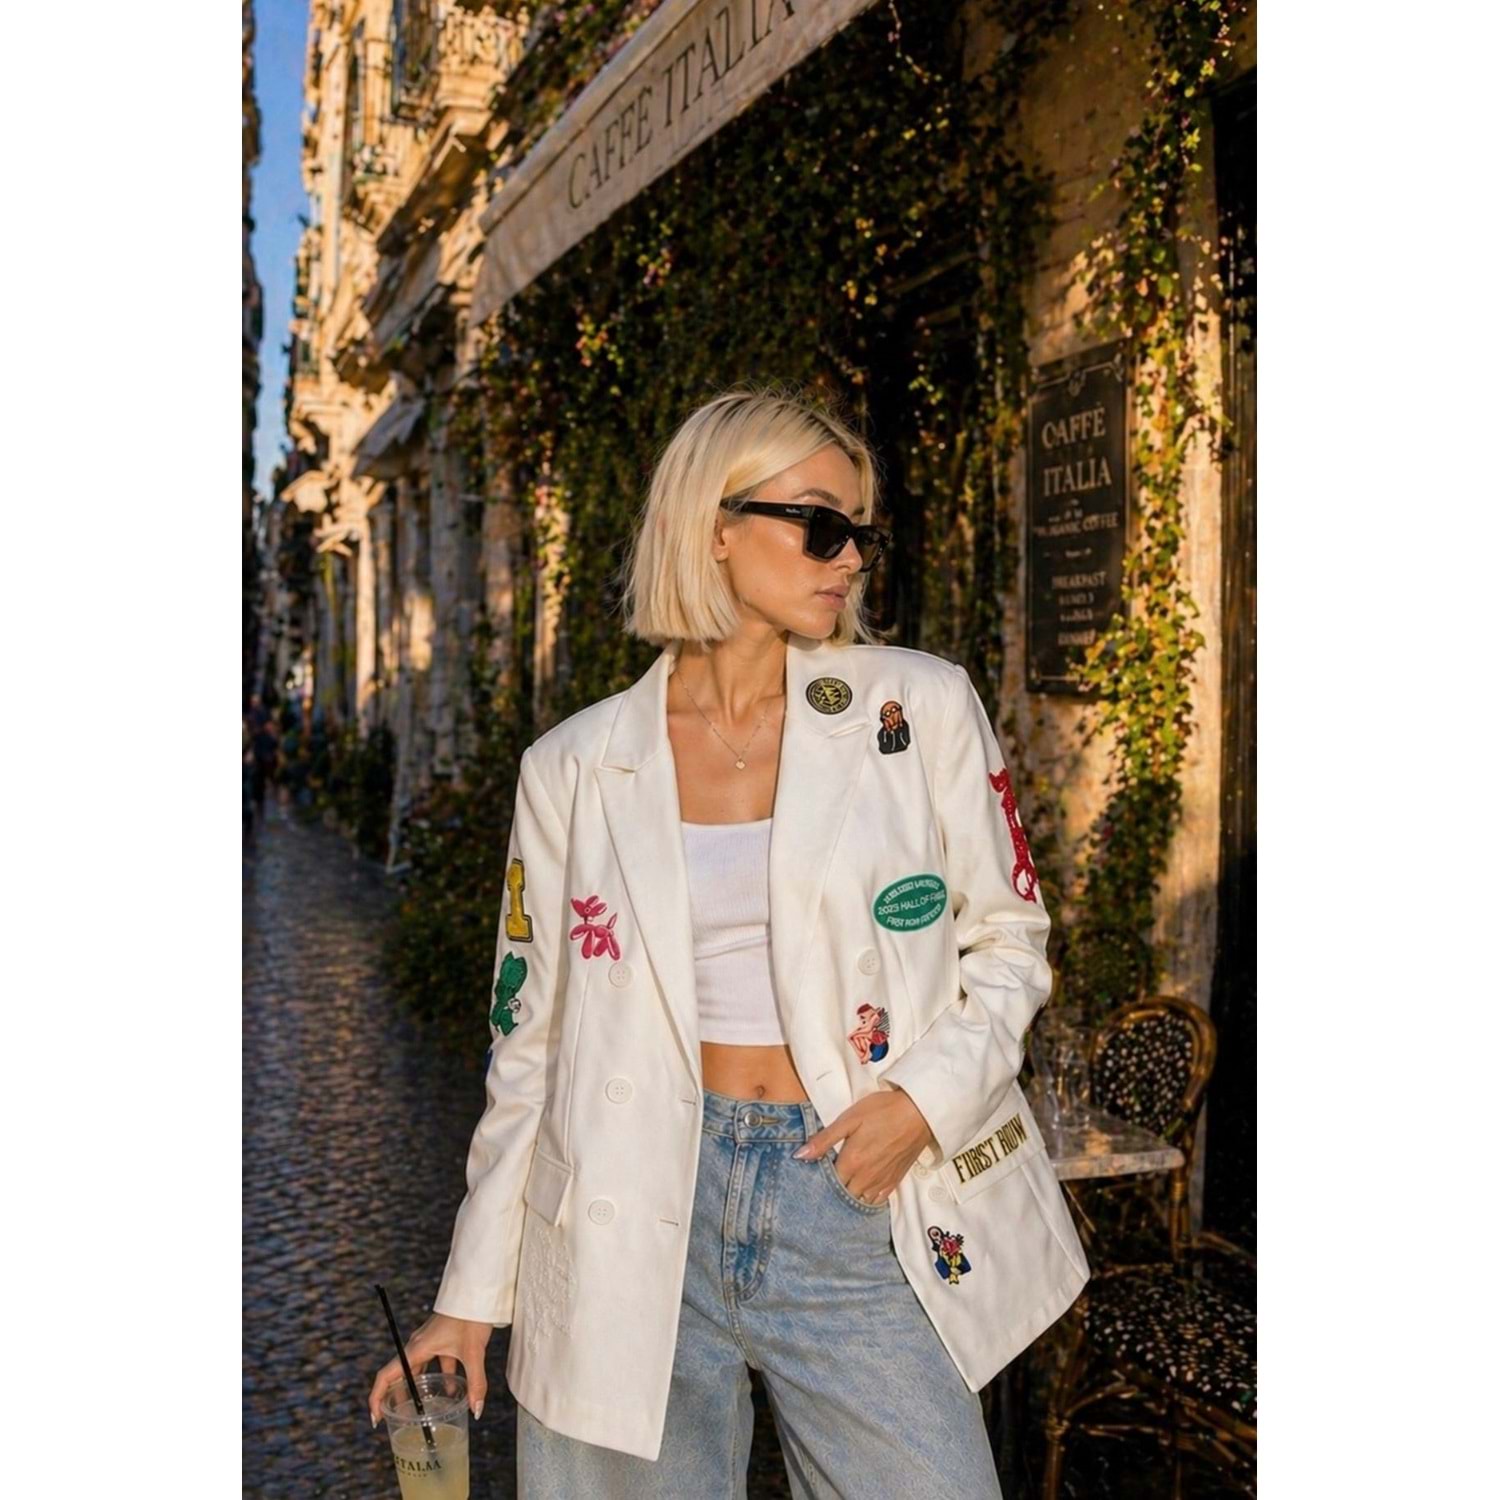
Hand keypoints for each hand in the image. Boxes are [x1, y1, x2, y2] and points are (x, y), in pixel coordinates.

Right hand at [368, 1312, 493, 1427]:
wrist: (478, 1292)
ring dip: (418, 1388)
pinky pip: (434, 1362)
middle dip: (396, 1398)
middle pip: (399, 1375)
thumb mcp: (473, 1352)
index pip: (386, 1376)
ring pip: (417, 1370)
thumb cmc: (470, 1317)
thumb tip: (476, 1411)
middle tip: (397, 1419)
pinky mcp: (442, 1338)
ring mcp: (430, 1341)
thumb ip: (475, 1383)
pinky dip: (441, 1377)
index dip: (377, 1398)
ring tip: (423, 1409)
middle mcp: (418, 1345)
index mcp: (416, 1349)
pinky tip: (453, 1390)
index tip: (376, 1418)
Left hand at [792, 1087, 936, 1203]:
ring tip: (843, 1187)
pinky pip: (877, 1201)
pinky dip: (867, 1199)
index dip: (819, 1179)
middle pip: (842, 1195)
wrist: (920, 1113)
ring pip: (859, 1200)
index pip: (827, 1183)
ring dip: (849, 1197)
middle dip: (833, 1190)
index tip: (813, 1174)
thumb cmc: (883, 1111)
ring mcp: (881, 1182)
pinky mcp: (894, 1181)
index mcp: (851, 1162)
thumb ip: (825, 1139)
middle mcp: (865, 1178)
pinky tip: (862, 1192)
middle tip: (826, 1181)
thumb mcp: (850, 1119)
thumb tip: (800, 1156)